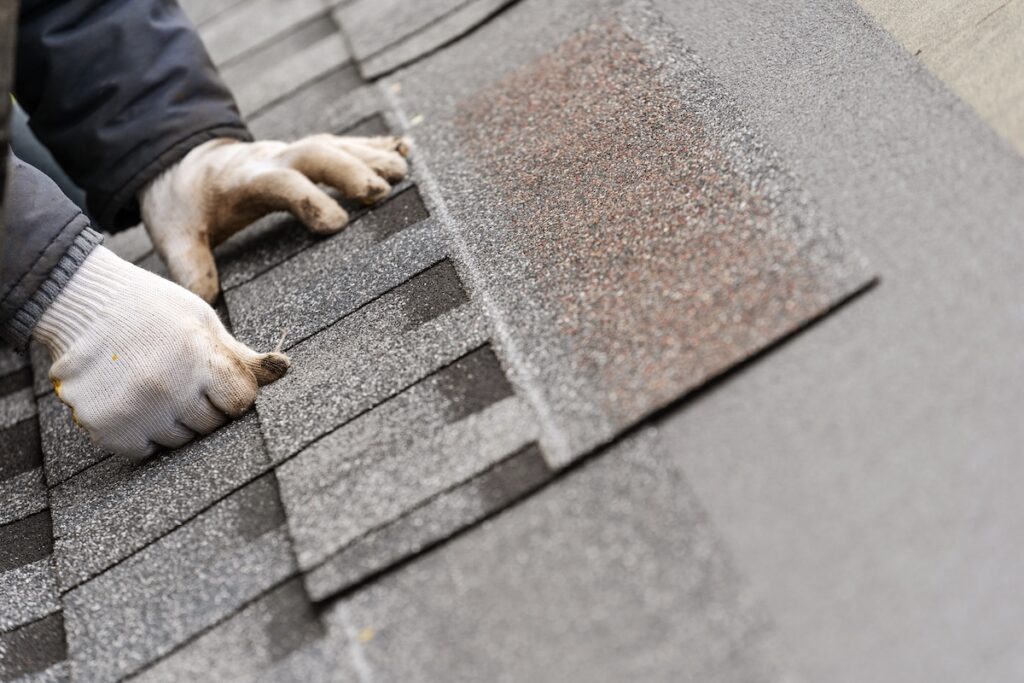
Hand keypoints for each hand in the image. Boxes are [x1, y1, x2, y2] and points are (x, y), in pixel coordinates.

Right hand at [33, 245, 288, 457]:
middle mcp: (168, 387)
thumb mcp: (202, 322)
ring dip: (173, 421)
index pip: (241, 401)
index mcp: (199, 357)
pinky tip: (132, 400)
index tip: (215, 377)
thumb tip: (286, 368)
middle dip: (204, 405)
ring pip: (180, 441)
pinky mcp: (107, 429)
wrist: (81, 303)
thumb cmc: (152, 310)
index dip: (233, 390)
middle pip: (212, 424)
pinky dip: (142, 433)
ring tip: (153, 384)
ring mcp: (135, 411)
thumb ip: (242, 355)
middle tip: (178, 376)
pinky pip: (146, 450)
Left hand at [139, 134, 409, 301]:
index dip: (308, 199)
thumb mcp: (173, 236)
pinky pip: (342, 145)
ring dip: (370, 156)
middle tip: (383, 192)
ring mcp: (290, 154)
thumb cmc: (184, 205)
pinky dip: (373, 146)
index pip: (280, 183)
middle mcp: (271, 159)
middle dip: (350, 170)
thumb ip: (190, 266)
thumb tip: (205, 303)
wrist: (181, 166)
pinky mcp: (304, 155)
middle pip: (315, 153)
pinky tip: (403, 150)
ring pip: (334, 146)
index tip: (336, 224)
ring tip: (403, 171)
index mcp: (243, 179)